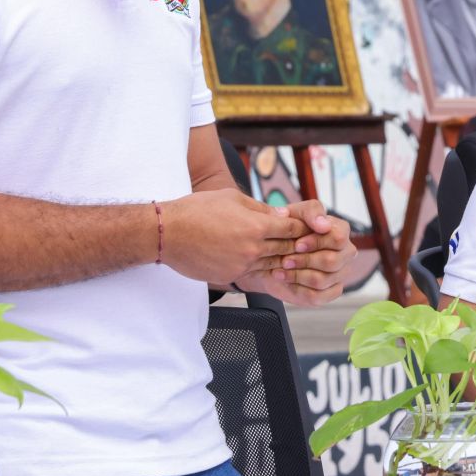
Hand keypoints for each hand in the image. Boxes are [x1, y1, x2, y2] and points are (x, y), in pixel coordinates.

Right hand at [160, 188, 307, 284]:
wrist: (168, 233)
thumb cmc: (198, 209)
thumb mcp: (233, 198)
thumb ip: (260, 209)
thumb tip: (281, 215)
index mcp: (256, 226)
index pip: (291, 229)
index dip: (301, 227)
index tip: (307, 227)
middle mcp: (252, 249)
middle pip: (285, 249)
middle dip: (295, 245)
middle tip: (306, 244)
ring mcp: (241, 266)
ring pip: (271, 265)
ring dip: (281, 260)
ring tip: (289, 257)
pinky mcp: (229, 276)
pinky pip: (252, 273)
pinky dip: (260, 269)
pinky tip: (264, 265)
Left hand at [235, 200, 355, 306]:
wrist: (274, 250)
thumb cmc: (290, 228)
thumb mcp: (296, 212)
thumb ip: (311, 212)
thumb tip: (323, 224)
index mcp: (341, 231)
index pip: (338, 238)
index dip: (316, 242)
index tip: (297, 244)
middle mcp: (346, 253)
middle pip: (332, 261)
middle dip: (305, 261)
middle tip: (285, 260)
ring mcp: (340, 274)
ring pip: (323, 280)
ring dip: (298, 275)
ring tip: (282, 269)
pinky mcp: (330, 292)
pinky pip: (317, 296)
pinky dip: (297, 289)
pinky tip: (286, 280)